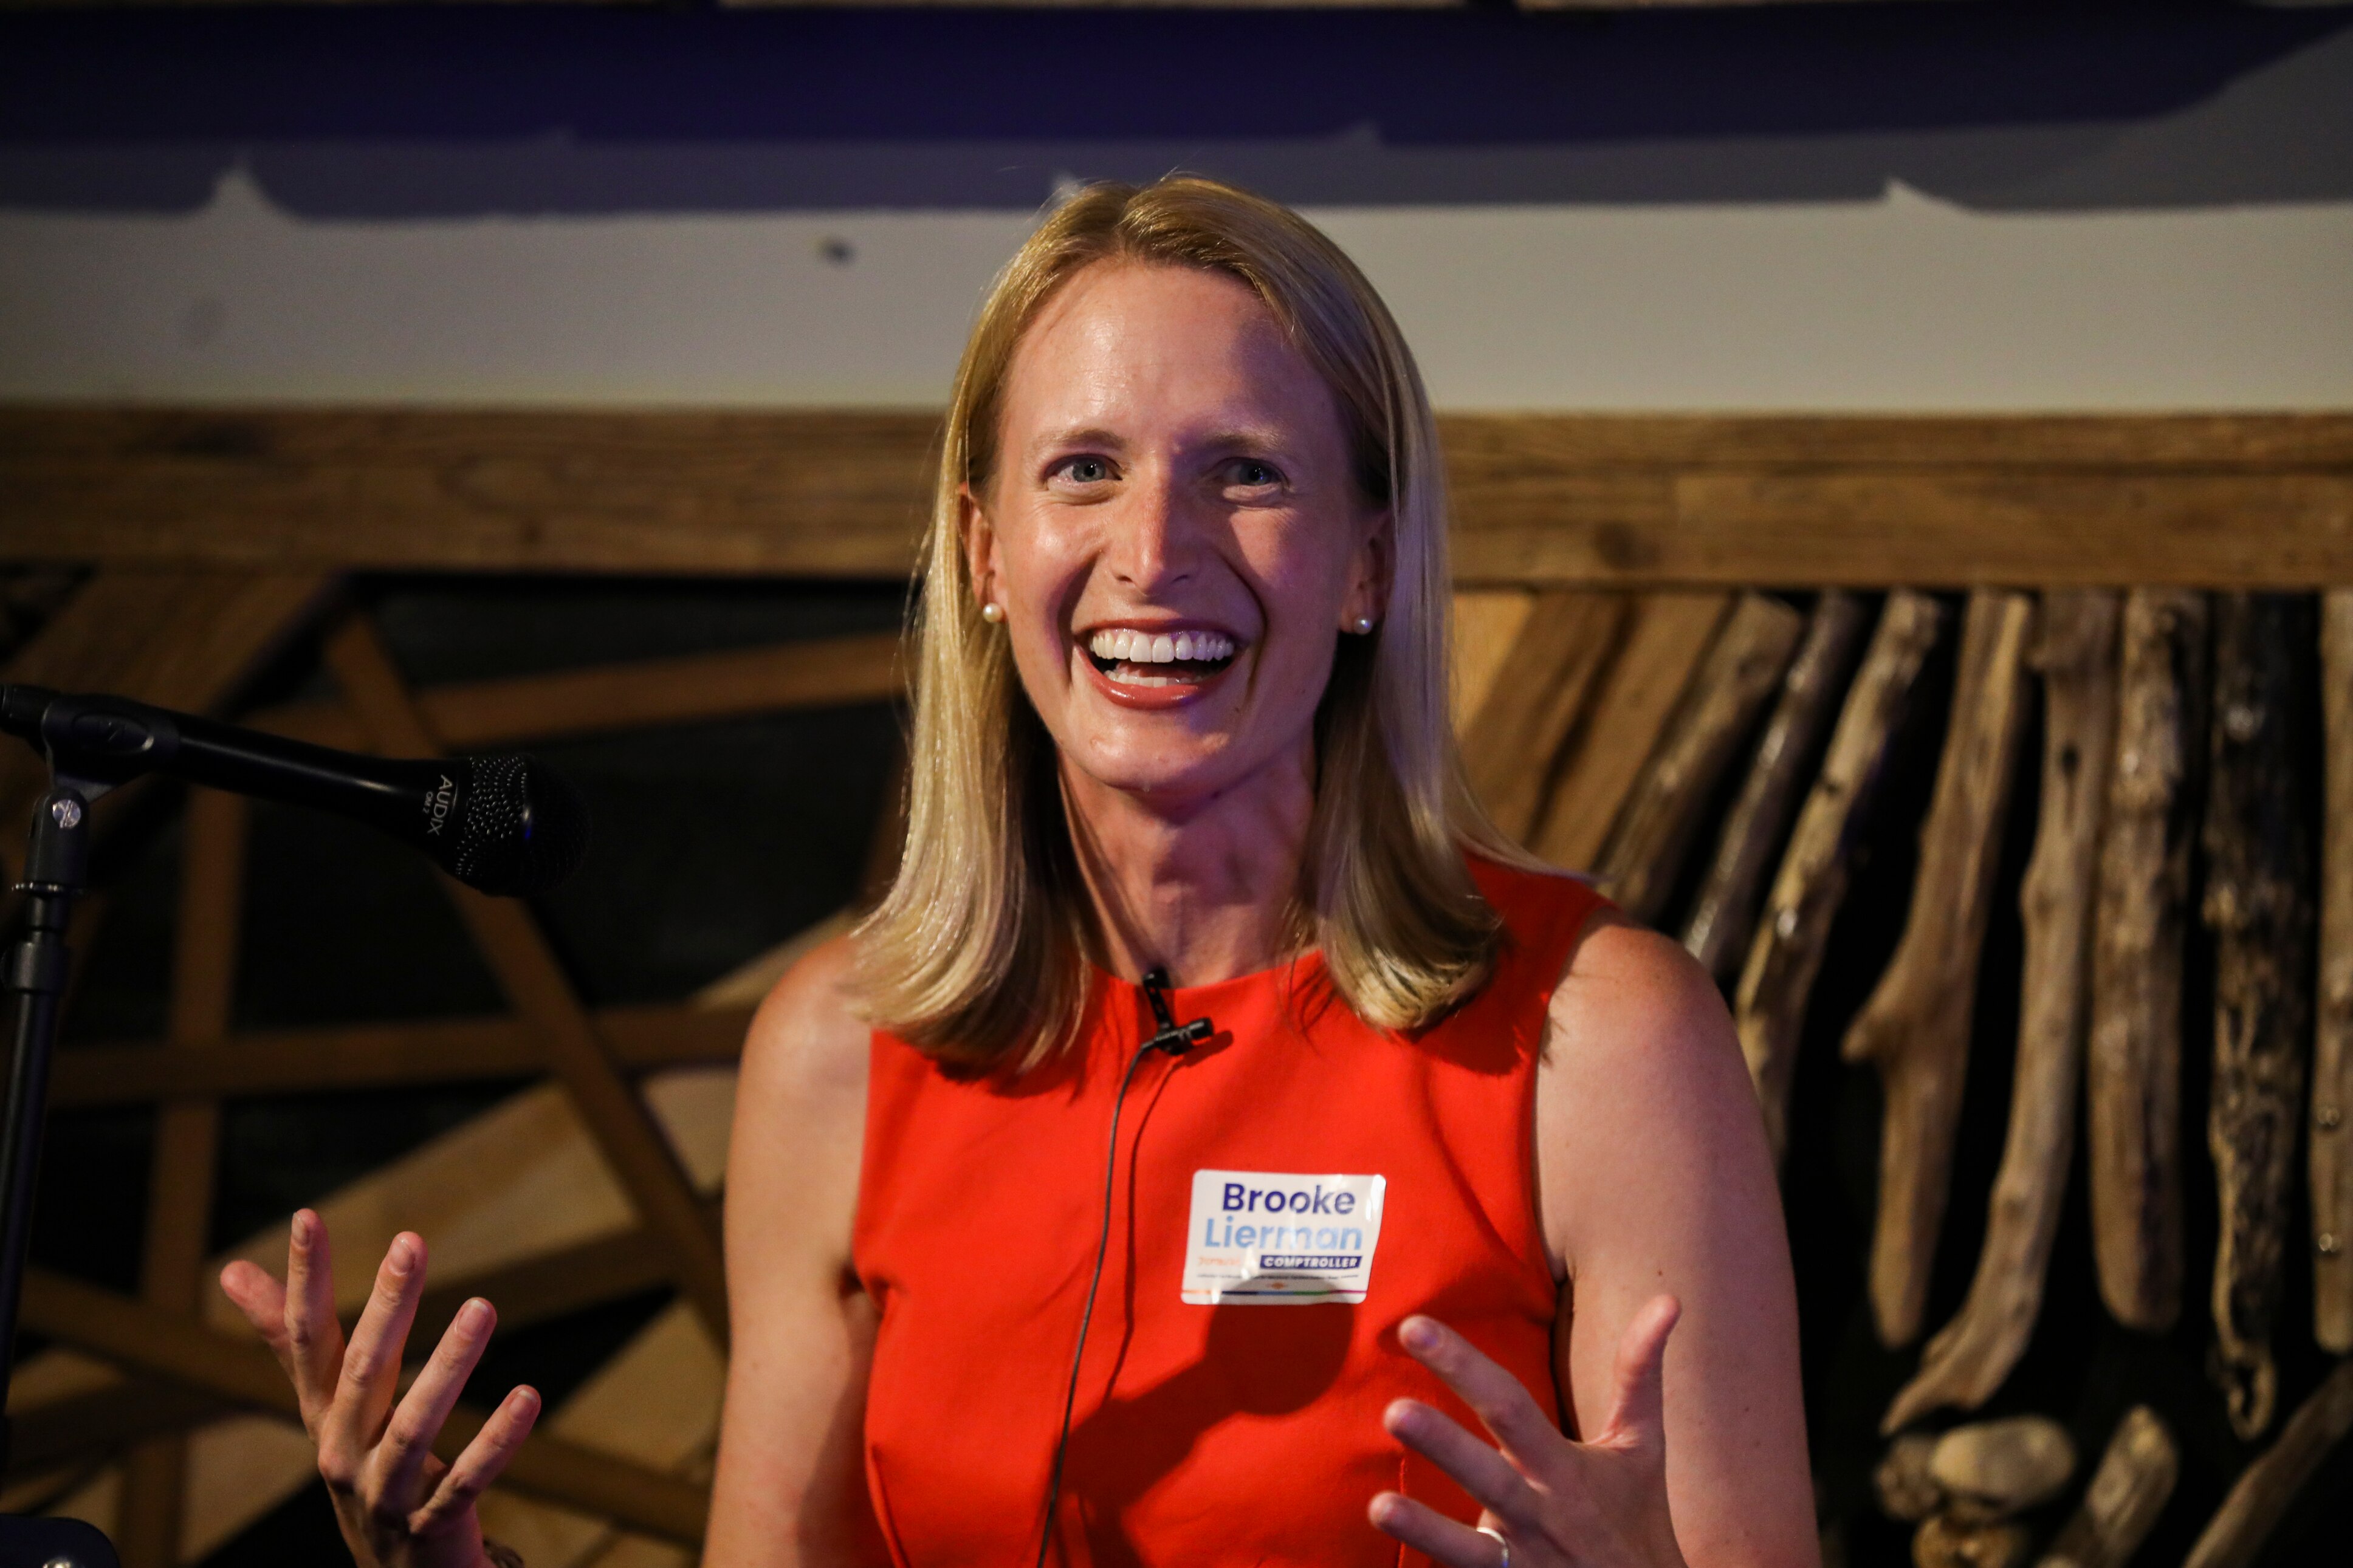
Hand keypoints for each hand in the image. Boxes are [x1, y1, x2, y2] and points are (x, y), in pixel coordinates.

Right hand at [218, 1208, 541, 1567]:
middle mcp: (341, 1451)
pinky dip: (495, 1442)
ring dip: (448, 1368)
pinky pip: (463, 1483)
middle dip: (385, 1307)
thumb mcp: (327, 1402)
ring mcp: (383, 1493)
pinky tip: (529, 1397)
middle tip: (410, 1241)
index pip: (304, 1338)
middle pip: (361, 1373)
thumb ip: (289, 1338)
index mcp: (322, 1412)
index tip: (307, 1216)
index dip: (304, 1279)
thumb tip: (230, 1273)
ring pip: (411, 1428)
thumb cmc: (362, 1463)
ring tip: (482, 1306)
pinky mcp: (429, 1528)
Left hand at [1369, 1296, 1686, 1567]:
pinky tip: (1393, 1555)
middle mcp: (1539, 1512)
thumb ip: (1640, 1373)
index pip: (1509, 1406)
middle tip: (1394, 1411)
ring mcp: (1522, 1560)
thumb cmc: (1635, 1515)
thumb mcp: (1641, 1445)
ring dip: (1426, 1528)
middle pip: (1489, 1476)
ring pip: (1471, 1548)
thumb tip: (1668, 1299)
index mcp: (1562, 1467)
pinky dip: (1435, 1567)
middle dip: (1444, 1444)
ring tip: (1379, 1506)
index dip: (1464, 1366)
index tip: (1414, 1326)